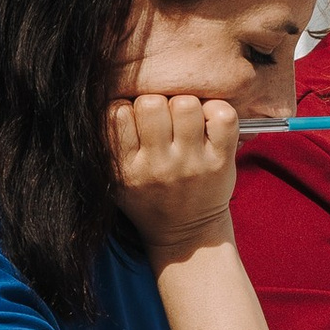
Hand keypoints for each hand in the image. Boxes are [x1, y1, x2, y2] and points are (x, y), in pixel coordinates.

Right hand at [109, 92, 239, 254]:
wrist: (187, 234)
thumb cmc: (149, 199)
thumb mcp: (115, 180)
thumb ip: (107, 144)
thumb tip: (106, 95)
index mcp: (126, 169)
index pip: (116, 113)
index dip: (126, 107)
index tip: (135, 121)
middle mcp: (158, 166)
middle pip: (151, 103)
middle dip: (156, 104)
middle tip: (163, 120)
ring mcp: (191, 164)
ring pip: (186, 104)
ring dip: (185, 105)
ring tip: (185, 122)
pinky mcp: (221, 162)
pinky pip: (223, 116)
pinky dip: (217, 110)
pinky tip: (208, 123)